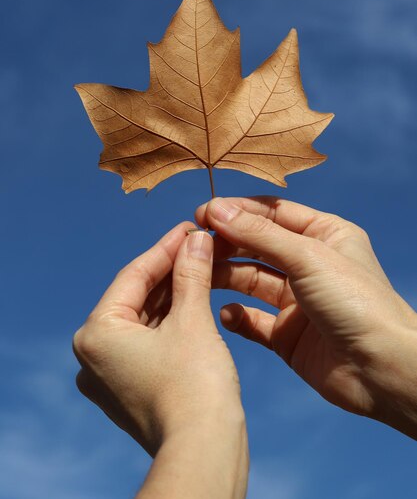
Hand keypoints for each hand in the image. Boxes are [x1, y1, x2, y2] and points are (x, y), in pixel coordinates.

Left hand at [73, 222, 247, 497]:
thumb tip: (196, 238)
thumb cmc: (196, 385)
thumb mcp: (193, 319)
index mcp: (96, 333)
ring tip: (201, 265)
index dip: (166, 247)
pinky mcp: (127, 387)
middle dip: (171, 270)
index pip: (134, 275)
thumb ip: (190, 273)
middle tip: (199, 244)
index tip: (189, 227)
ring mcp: (108, 374)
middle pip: (137, 296)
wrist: (204, 451)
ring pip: (144, 318)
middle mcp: (92, 354)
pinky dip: (170, 320)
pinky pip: (147, 340)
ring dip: (173, 293)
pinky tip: (194, 298)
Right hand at [196, 196, 416, 438]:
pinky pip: (253, 321)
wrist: (382, 370)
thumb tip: (217, 210)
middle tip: (194, 243)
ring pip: (251, 281)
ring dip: (225, 276)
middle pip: (257, 245)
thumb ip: (259, 234)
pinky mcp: (287, 335)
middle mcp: (309, 265)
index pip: (273, 213)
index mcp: (324, 235)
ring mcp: (298, 301)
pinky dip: (237, 317)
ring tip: (198, 275)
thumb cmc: (357, 302)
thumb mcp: (307, 256)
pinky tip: (225, 314)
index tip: (202, 213)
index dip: (238, 211)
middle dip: (227, 243)